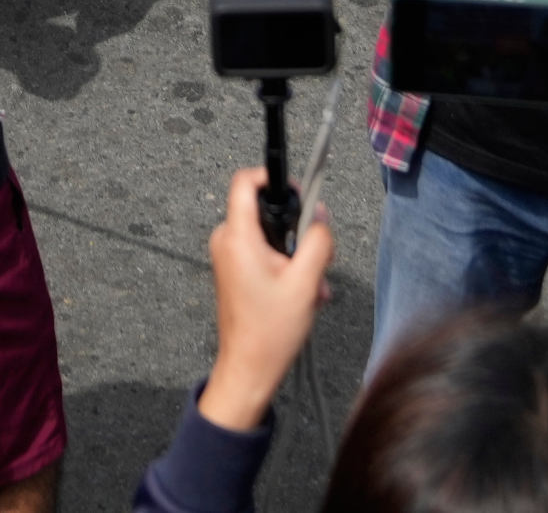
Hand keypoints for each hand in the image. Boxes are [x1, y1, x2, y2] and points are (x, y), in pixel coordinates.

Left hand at [193, 166, 334, 434]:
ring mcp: (229, 257)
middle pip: (265, 211)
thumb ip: (317, 240)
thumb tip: (320, 214)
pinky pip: (264, 254)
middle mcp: (227, 241)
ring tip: (312, 287)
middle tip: (316, 260)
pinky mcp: (235, 271)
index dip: (272, 177)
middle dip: (297, 232)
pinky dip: (286, 269)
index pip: (245, 181)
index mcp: (238, 237)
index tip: (299, 193)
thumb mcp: (306, 281)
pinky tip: (304, 295)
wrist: (248, 369)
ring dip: (297, 257)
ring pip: (269, 236)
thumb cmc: (271, 330)